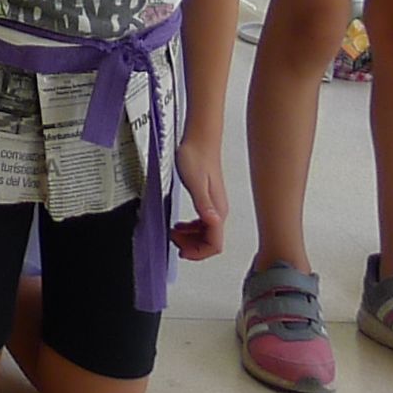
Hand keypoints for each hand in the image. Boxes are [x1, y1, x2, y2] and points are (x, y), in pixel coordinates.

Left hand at [173, 132, 227, 259]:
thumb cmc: (196, 156)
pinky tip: (180, 225)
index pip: (214, 244)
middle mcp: (219, 211)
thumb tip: (212, 222)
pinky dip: (191, 229)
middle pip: (210, 242)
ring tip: (174, 233)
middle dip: (192, 247)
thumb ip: (203, 204)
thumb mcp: (196, 182)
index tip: (182, 252)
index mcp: (217, 211)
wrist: (199, 139)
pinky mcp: (208, 200)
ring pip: (206, 234)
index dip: (199, 253)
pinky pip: (202, 223)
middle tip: (173, 241)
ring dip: (190, 239)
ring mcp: (214, 206)